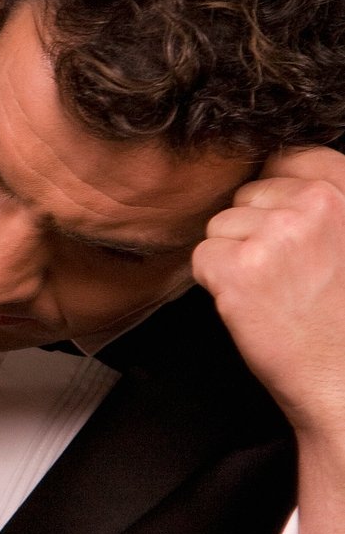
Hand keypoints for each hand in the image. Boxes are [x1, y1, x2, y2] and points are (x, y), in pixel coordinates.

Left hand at [194, 148, 344, 438]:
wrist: (343, 376)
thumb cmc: (341, 313)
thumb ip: (324, 200)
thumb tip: (273, 169)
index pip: (287, 156)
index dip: (275, 193)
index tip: (286, 225)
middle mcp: (316, 203)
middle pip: (246, 193)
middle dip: (253, 228)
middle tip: (284, 271)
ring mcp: (276, 233)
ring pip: (220, 226)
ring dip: (234, 257)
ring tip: (272, 289)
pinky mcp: (239, 269)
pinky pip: (202, 257)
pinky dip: (215, 282)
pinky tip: (251, 303)